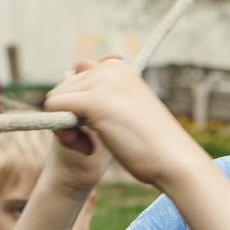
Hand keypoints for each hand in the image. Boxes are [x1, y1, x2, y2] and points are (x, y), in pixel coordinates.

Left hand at [44, 58, 208, 190]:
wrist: (174, 160)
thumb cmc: (154, 144)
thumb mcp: (128, 112)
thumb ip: (105, 96)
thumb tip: (72, 74)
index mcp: (120, 69)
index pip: (78, 74)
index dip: (78, 102)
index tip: (96, 125)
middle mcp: (110, 68)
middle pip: (64, 87)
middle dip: (70, 115)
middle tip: (94, 142)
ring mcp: (102, 82)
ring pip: (57, 98)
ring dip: (66, 126)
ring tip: (94, 146)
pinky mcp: (94, 99)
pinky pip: (54, 107)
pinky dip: (63, 132)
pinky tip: (87, 148)